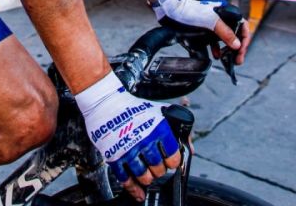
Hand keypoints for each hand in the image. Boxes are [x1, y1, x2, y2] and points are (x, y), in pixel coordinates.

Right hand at [77, 72, 180, 200]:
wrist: (106, 104)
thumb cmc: (134, 108)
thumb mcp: (159, 112)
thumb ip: (177, 129)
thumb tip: (189, 149)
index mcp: (158, 128)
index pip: (173, 156)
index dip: (172, 161)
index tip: (169, 160)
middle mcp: (145, 140)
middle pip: (159, 169)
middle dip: (159, 170)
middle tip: (156, 166)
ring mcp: (129, 149)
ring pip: (144, 176)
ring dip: (147, 178)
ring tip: (147, 174)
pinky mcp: (114, 156)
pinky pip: (125, 178)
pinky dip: (132, 187)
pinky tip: (137, 191)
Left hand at [151, 0, 249, 65]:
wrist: (171, 10)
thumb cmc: (191, 12)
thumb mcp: (211, 22)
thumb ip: (225, 33)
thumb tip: (238, 45)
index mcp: (226, 14)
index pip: (243, 26)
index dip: (245, 39)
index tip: (241, 51)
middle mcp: (221, 20)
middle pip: (235, 35)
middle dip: (238, 49)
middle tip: (237, 61)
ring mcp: (212, 26)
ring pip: (225, 40)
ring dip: (228, 51)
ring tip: (228, 61)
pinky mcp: (203, 32)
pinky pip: (213, 43)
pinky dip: (216, 50)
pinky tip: (216, 56)